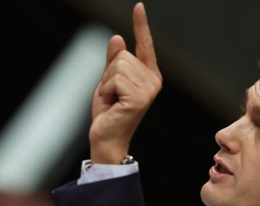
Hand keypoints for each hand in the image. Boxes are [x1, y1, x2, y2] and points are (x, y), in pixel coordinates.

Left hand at [89, 2, 161, 163]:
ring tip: (113, 101)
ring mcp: (148, 90)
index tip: (138, 6)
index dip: (141, 25)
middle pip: (123, 55)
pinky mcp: (139, 97)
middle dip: (109, 74)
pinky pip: (114, 78)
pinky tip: (113, 105)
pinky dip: (107, 91)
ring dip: (107, 84)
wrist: (107, 138)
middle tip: (112, 96)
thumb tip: (117, 38)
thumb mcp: (108, 82)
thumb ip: (113, 62)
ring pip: (118, 65)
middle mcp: (153, 81)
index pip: (145, 45)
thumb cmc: (109, 113)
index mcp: (149, 76)